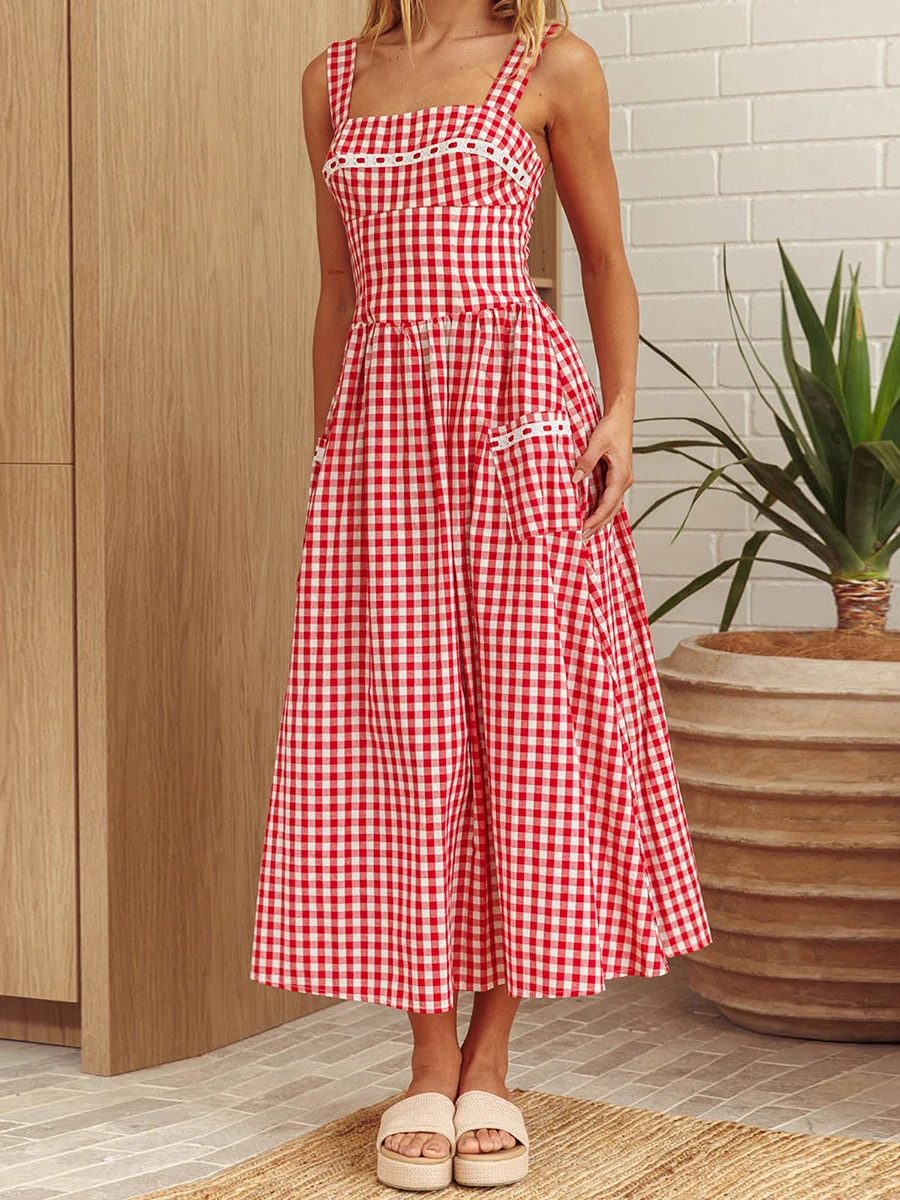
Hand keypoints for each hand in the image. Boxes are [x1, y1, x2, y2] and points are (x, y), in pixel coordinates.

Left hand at [572, 408, 633, 538]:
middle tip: (582, 539)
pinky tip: (593, 516)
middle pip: (611, 510)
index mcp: (621, 475)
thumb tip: (575, 478)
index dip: (596, 519)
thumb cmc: (612, 426)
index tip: (583, 528)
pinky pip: (611, 498)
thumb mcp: (597, 442)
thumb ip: (586, 461)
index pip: (608, 504)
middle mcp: (624, 480)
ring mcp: (622, 479)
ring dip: (600, 520)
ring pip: (612, 506)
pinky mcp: (618, 476)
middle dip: (597, 525)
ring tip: (587, 533)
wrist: (621, 415)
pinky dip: (603, 510)